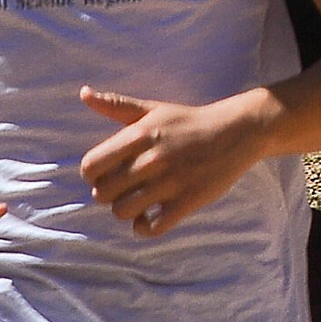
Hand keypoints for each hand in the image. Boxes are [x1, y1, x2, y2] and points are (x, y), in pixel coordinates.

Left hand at [77, 86, 269, 238]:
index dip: (92, 175)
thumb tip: (83, 93)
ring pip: (122, 212)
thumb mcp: (153, 108)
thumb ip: (116, 105)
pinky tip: (148, 218)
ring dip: (125, 211)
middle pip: (102, 194)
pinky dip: (143, 228)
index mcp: (139, 135)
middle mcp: (152, 159)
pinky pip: (152, 228)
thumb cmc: (189, 122)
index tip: (105, 174)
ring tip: (136, 202)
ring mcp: (170, 182)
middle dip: (108, 194)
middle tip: (123, 189)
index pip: (90, 167)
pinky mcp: (188, 201)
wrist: (237, 132)